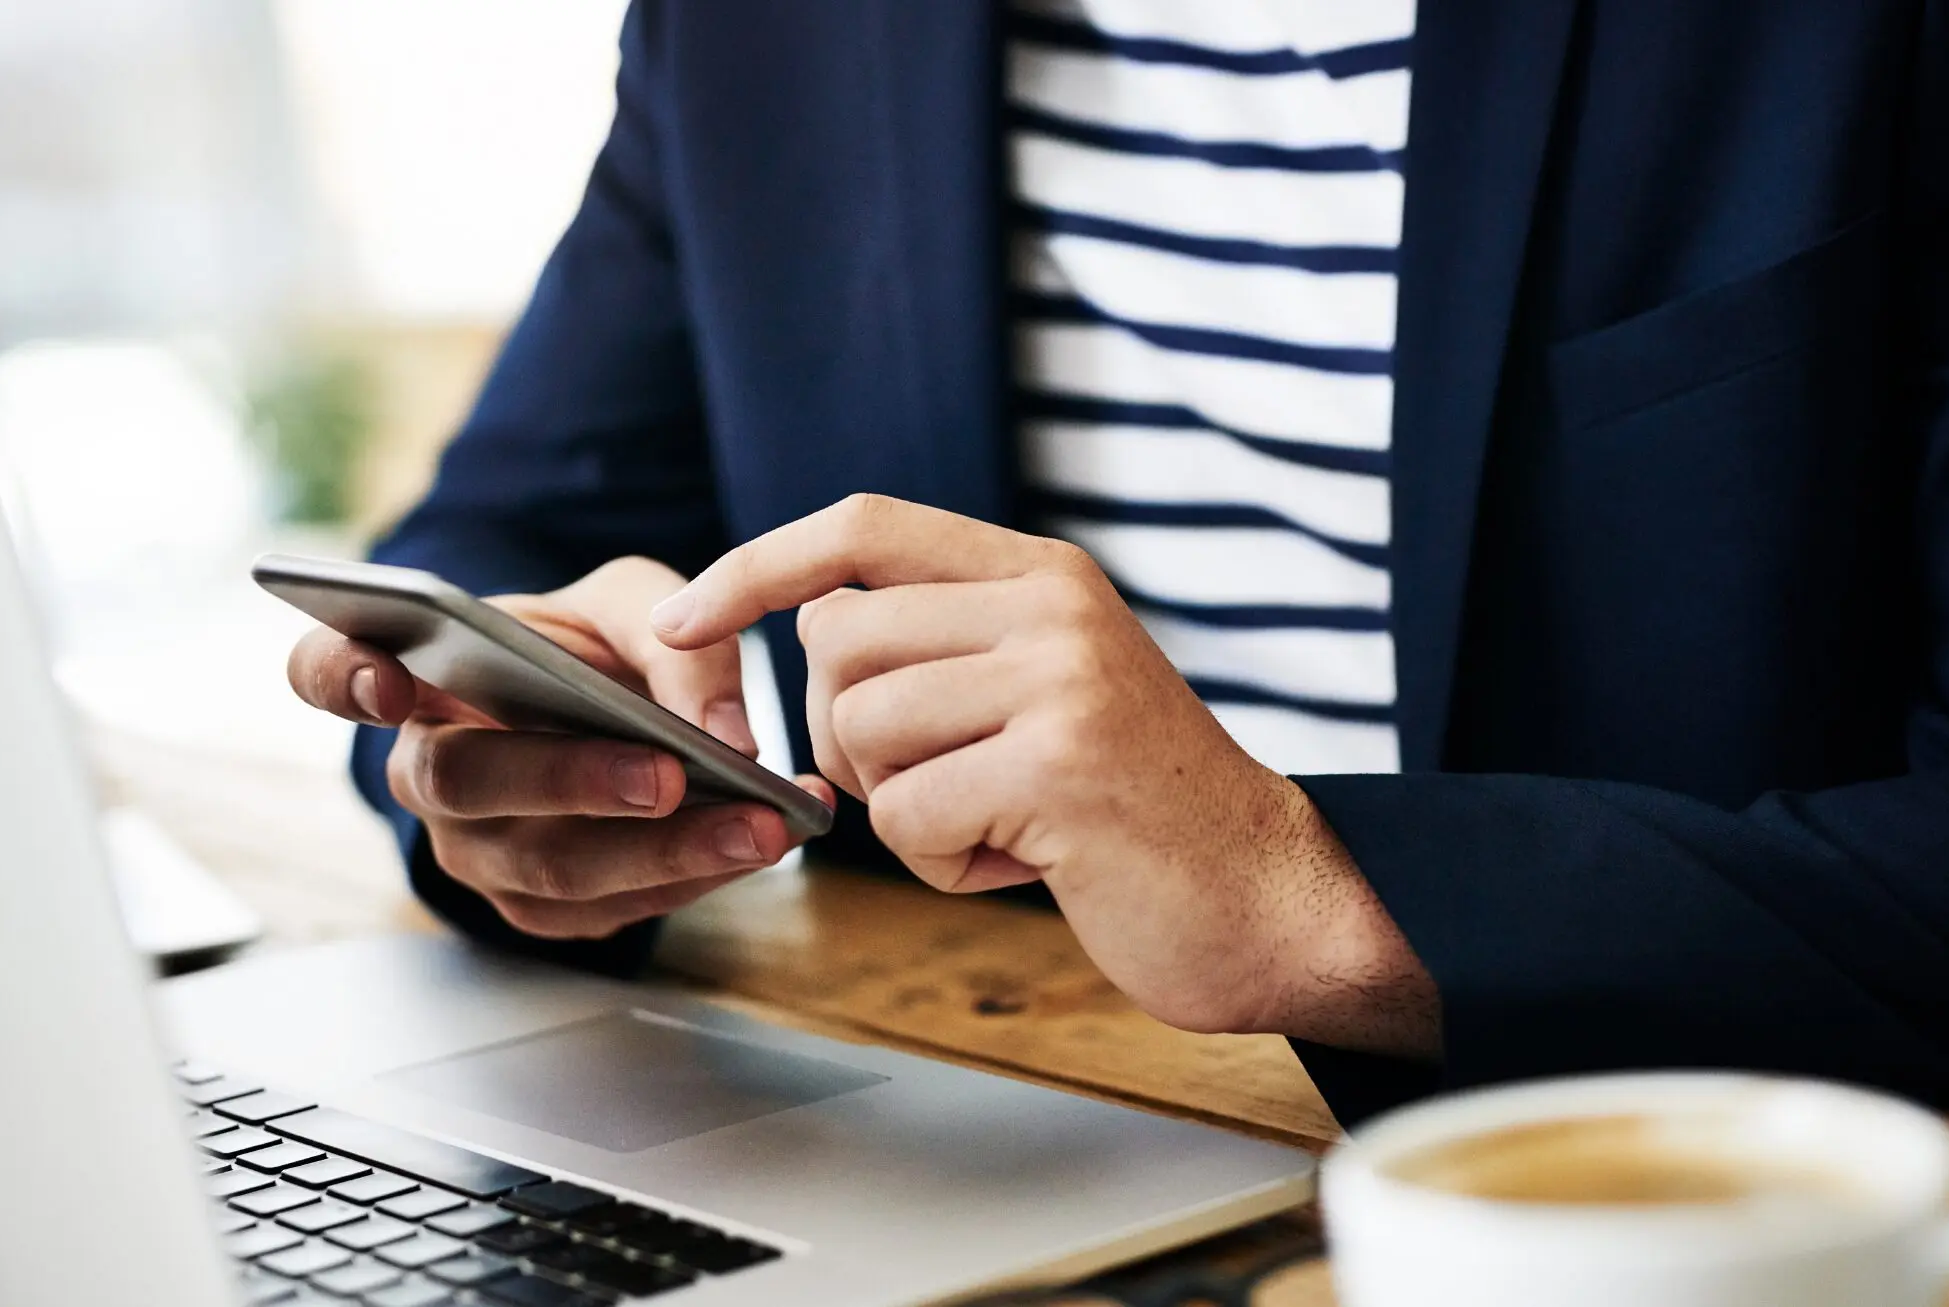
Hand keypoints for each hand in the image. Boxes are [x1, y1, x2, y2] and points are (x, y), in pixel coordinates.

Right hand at [287, 556, 833, 939]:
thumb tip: (722, 729)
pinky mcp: (534, 904)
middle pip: (464, 784)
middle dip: (571, 782)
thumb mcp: (634, 602)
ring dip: (662, 851)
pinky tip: (758, 844)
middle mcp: (425, 767)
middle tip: (668, 774)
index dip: (343, 678)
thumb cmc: (593, 648)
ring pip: (547, 866)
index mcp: (415, 674)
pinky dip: (689, 878)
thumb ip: (676, 638)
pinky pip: (603, 907)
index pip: (329, 673)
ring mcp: (473, 848)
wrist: (613, 713)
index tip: (390, 680)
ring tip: (761, 824)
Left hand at [648, 495, 1437, 1053]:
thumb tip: (805, 630)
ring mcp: (1060, 677)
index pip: (861, 526)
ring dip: (906, 810)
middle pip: (835, 642)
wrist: (1269, 897)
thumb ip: (948, 645)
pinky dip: (943, 863)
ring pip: (863, 730)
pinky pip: (906, 815)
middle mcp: (1050, 605)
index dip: (755, 566)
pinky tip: (1025, 862)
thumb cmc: (1135, 813)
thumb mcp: (1048, 689)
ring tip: (1003, 825)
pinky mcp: (1059, 765)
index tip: (680, 623)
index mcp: (1041, 573)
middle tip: (933, 790)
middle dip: (844, 738)